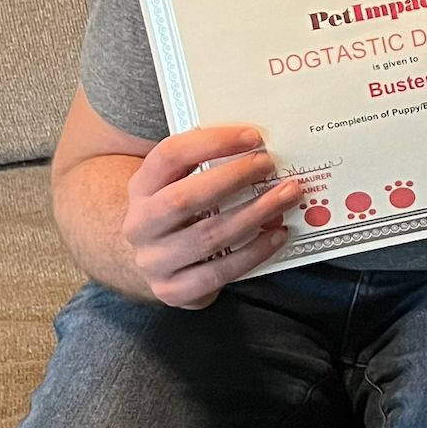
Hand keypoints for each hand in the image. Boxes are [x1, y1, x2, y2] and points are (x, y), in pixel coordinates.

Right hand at [123, 126, 304, 307]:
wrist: (154, 260)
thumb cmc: (180, 212)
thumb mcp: (177, 183)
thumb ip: (206, 164)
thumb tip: (259, 145)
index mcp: (140, 187)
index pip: (169, 156)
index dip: (211, 142)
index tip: (252, 136)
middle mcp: (139, 225)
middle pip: (184, 199)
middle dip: (233, 178)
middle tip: (270, 165)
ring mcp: (153, 261)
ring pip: (208, 237)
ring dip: (255, 214)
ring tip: (287, 196)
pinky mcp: (172, 291)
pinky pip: (218, 273)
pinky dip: (254, 253)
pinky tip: (278, 234)